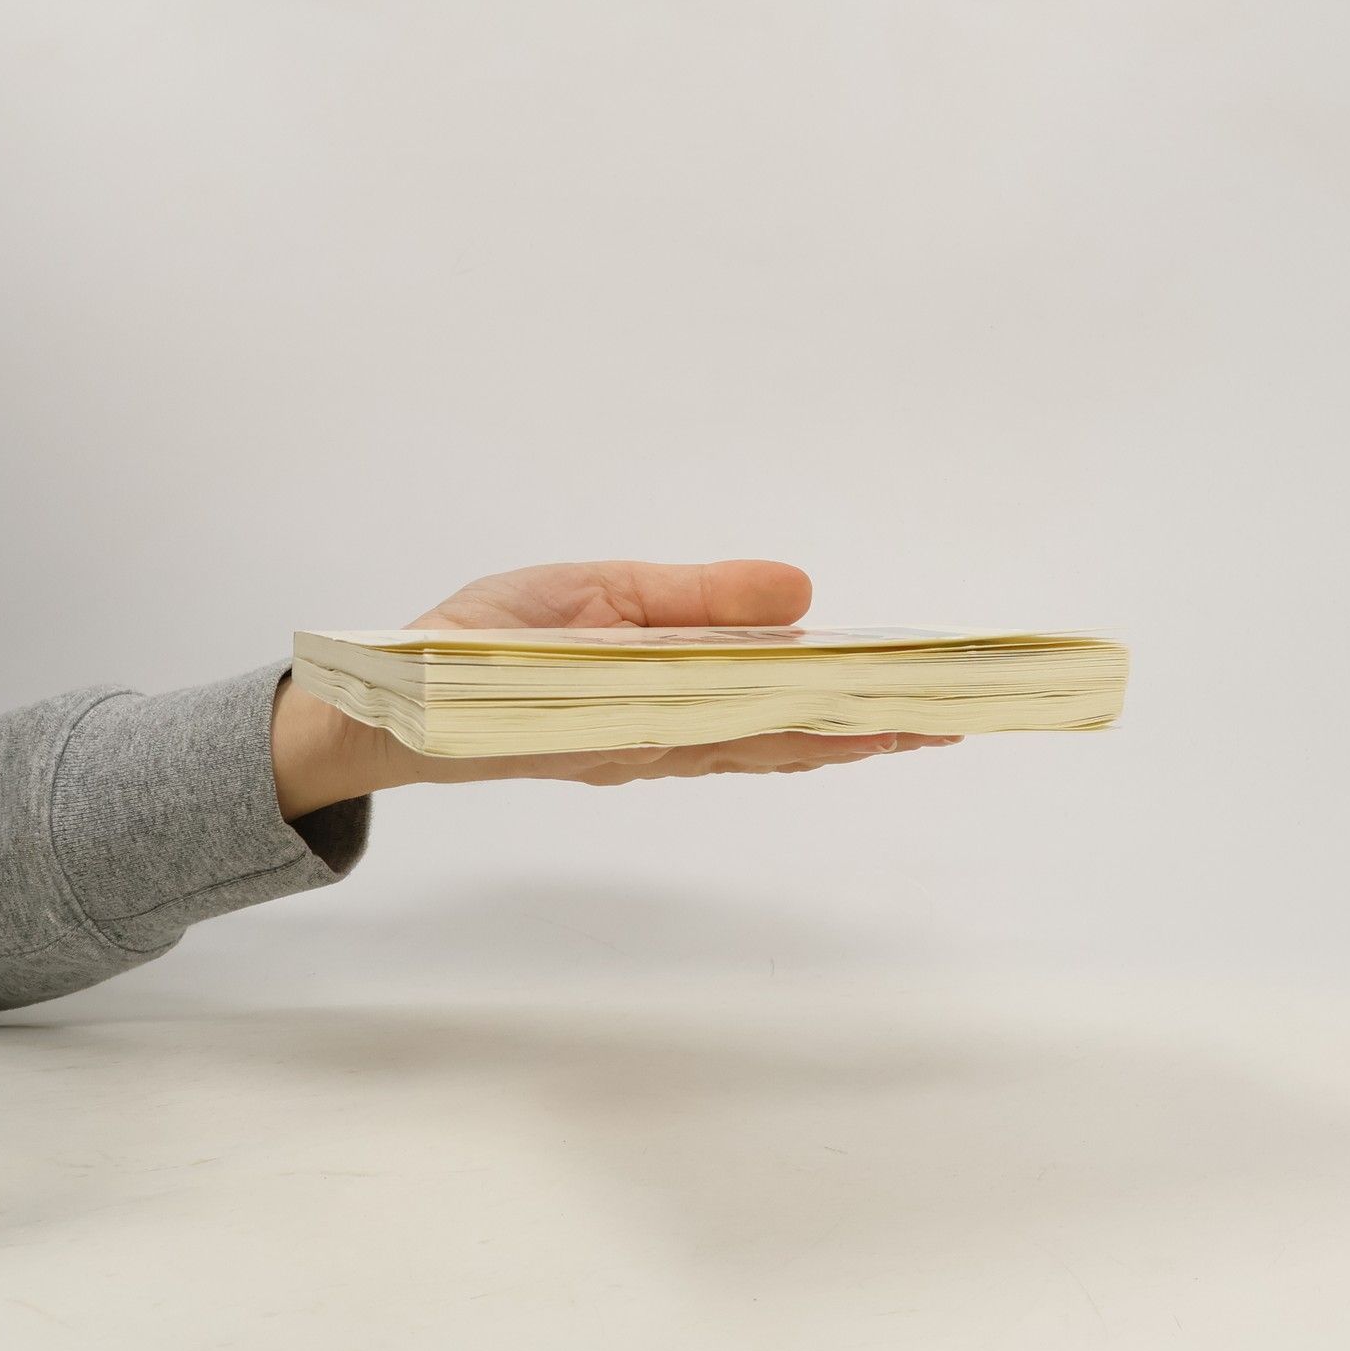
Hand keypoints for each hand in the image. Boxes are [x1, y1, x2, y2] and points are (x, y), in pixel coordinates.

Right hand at [270, 559, 957, 820]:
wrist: (393, 714)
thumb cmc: (475, 649)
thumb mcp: (582, 596)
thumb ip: (691, 598)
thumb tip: (802, 600)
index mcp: (657, 716)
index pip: (785, 719)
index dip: (862, 716)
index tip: (932, 708)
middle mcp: (663, 749)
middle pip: (788, 742)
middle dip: (871, 731)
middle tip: (956, 718)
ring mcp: (646, 753)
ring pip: (760, 746)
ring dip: (834, 734)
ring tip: (906, 718)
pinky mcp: (627, 744)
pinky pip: (722, 741)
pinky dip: (778, 730)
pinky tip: (803, 716)